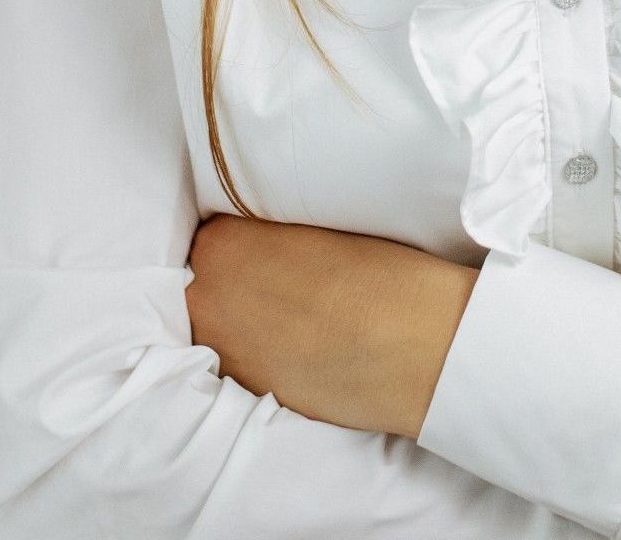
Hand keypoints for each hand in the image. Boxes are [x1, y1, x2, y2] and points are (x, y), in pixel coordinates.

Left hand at [186, 214, 477, 438]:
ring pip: (218, 323)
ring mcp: (222, 351)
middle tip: (281, 279)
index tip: (266, 245)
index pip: (211, 233)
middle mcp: (208, 298)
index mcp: (223, 244)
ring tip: (291, 313)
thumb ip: (273, 235)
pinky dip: (258, 351)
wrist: (414, 347)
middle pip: (206, 280)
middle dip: (234, 279)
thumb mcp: (319, 229)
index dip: (242, 239)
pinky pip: (238, 360)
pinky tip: (297, 343)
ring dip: (241, 317)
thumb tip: (263, 245)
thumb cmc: (379, 274)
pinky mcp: (246, 392)